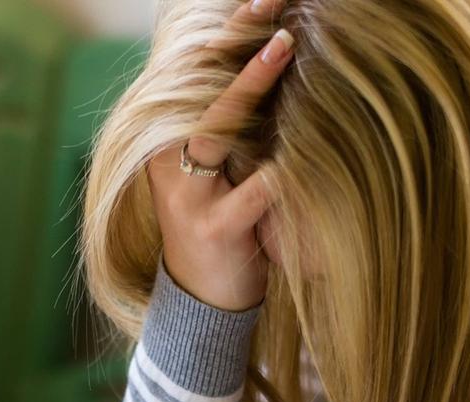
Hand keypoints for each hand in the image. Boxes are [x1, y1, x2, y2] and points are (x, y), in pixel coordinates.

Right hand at [147, 2, 294, 312]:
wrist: (206, 303)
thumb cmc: (230, 224)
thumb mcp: (228, 167)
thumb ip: (240, 124)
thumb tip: (281, 59)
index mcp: (171, 137)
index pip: (196, 69)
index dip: (229, 30)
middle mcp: (169, 157)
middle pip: (198, 83)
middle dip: (235, 38)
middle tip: (272, 3)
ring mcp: (187, 193)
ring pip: (214, 127)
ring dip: (249, 85)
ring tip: (284, 47)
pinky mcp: (213, 229)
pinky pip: (250, 193)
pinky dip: (279, 174)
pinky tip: (299, 154)